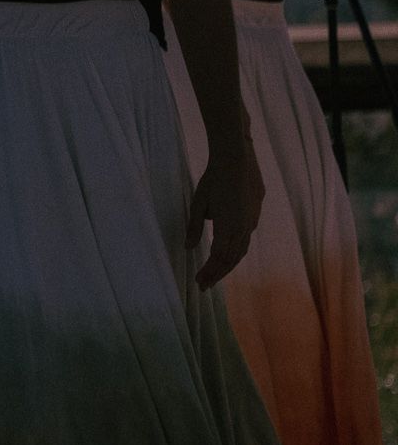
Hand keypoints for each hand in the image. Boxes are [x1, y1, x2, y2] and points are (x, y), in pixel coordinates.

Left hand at [190, 144, 262, 288]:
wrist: (238, 159)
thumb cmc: (214, 178)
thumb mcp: (198, 202)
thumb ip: (194, 227)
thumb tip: (189, 248)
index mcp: (228, 227)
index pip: (218, 257)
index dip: (209, 272)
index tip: (200, 284)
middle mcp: (243, 229)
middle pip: (231, 259)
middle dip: (218, 274)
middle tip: (205, 285)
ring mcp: (252, 222)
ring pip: (241, 251)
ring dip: (227, 265)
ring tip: (215, 275)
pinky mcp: (255, 215)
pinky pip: (245, 240)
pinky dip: (235, 252)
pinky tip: (228, 255)